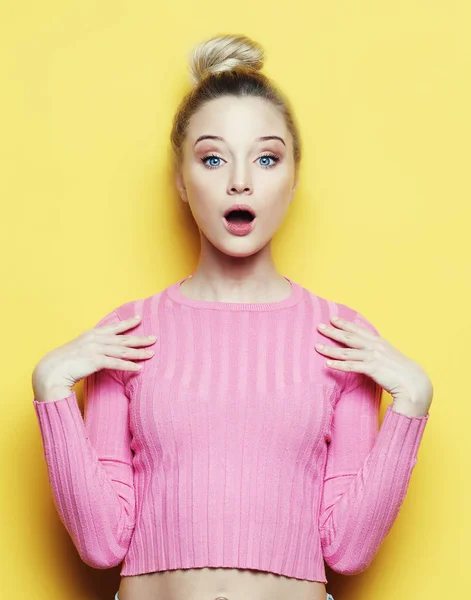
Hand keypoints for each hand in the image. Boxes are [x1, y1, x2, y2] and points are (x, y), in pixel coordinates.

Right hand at [32, 315, 155, 400]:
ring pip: (122, 350)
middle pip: (122, 338)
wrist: (51, 370)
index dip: (127, 323)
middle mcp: (95, 339)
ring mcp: (95, 349)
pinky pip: (116, 363)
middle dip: (140, 338)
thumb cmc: (64, 362)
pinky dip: (128, 365)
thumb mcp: (79, 349)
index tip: (139, 319)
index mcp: (91, 334)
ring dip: (138, 352)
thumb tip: (101, 351)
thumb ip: (91, 348)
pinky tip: (139, 368)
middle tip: (154, 338)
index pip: (113, 327)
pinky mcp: (95, 361)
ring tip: (151, 353)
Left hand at [315, 315, 432, 417]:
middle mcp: (375, 346)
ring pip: (346, 352)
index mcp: (379, 342)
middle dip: (332, 331)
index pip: (358, 330)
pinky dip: (338, 365)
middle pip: (349, 337)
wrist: (415, 383)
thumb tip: (368, 354)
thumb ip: (378, 353)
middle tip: (319, 326)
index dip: (345, 324)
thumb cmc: (403, 372)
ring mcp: (373, 357)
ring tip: (317, 346)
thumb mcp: (390, 357)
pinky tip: (327, 364)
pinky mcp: (373, 369)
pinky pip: (352, 366)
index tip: (333, 319)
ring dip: (330, 349)